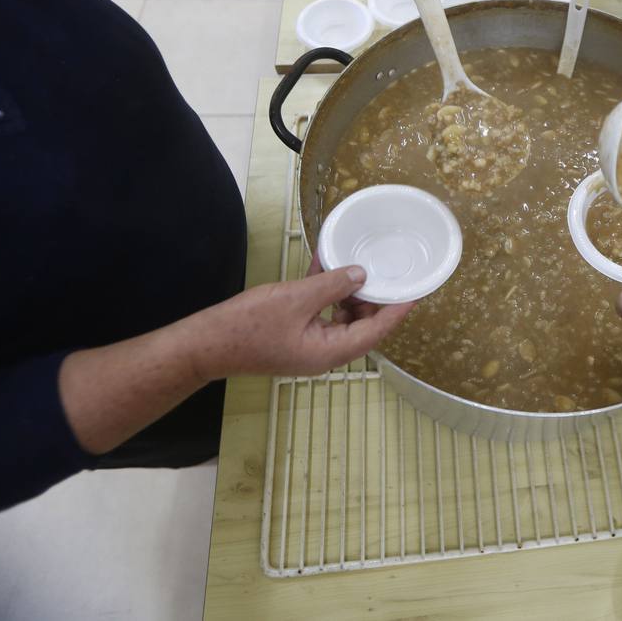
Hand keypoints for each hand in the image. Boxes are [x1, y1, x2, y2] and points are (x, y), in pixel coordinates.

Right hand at [181, 256, 413, 380]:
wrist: (205, 343)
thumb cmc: (249, 325)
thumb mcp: (296, 299)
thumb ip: (332, 286)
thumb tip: (362, 275)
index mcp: (330, 352)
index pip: (376, 332)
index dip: (397, 310)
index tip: (415, 291)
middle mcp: (324, 354)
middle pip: (362, 327)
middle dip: (373, 300)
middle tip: (383, 273)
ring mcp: (308, 346)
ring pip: (342, 319)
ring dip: (349, 295)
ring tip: (354, 268)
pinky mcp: (294, 336)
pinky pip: (319, 314)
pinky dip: (325, 294)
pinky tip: (325, 267)